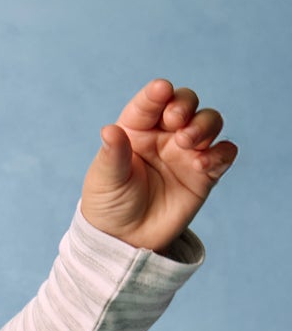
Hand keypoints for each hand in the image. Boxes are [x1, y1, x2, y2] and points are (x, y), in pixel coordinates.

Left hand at [79, 80, 236, 252]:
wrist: (127, 240)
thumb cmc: (110, 204)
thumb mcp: (105, 180)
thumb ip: (112, 155)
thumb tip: (109, 130)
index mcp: (137, 128)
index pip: (151, 101)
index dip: (158, 93)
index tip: (162, 90)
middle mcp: (165, 134)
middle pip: (186, 103)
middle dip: (185, 104)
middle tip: (176, 122)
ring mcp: (187, 152)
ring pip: (209, 122)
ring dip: (204, 126)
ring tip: (187, 144)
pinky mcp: (205, 173)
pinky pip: (224, 153)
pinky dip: (220, 153)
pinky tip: (202, 164)